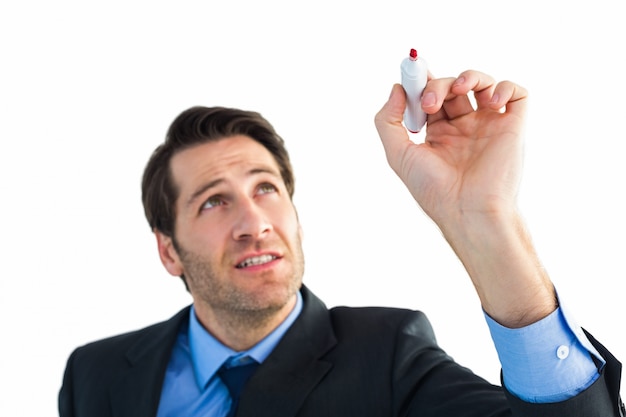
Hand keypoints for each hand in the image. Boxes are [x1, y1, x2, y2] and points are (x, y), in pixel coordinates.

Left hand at [375, 70, 555, 326]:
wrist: (468, 212)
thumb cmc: (434, 190)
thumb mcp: (398, 154)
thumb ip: (388, 121)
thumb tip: (396, 87)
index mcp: (439, 134)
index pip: (430, 95)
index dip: (421, 82)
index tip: (411, 74)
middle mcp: (464, 127)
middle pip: (452, 86)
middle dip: (438, 84)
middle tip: (427, 102)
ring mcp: (489, 126)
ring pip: (482, 83)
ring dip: (468, 76)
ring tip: (459, 89)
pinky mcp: (512, 127)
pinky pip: (517, 94)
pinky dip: (505, 86)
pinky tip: (491, 100)